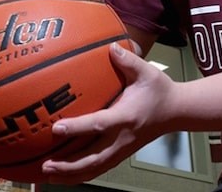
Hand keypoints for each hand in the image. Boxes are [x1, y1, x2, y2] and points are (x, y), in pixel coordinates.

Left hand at [42, 42, 175, 183]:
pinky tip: (64, 175)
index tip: (56, 128)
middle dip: (68, 165)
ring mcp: (122, 149)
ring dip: (70, 174)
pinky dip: (81, 174)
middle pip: (93, 158)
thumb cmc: (159, 90)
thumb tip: (110, 46)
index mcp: (126, 117)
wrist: (176, 111)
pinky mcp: (121, 154)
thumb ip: (128, 59)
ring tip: (48, 175)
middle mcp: (123, 138)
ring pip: (94, 168)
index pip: (99, 124)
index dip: (77, 127)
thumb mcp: (146, 71)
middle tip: (45, 166)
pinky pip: (99, 168)